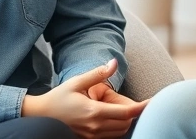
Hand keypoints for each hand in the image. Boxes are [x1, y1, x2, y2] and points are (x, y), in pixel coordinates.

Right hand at [22, 58, 147, 138]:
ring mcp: (92, 136)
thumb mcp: (77, 81)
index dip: (142, 108)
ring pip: (120, 132)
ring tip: (126, 108)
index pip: (126, 113)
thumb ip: (98, 73)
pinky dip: (118, 128)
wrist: (42, 114)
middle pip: (126, 123)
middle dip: (134, 113)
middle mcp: (95, 127)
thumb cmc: (60, 96)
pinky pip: (111, 136)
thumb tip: (114, 63)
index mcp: (94, 112)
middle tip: (138, 101)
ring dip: (126, 121)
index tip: (153, 102)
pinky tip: (115, 118)